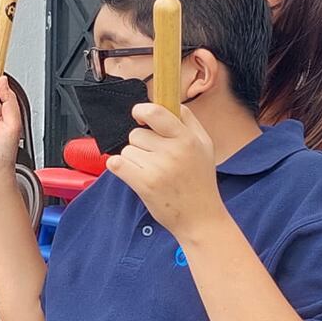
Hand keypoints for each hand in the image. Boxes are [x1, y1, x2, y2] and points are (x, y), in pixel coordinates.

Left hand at [106, 103, 222, 236]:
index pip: (157, 112)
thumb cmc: (200, 182)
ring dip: (134, 160)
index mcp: (188, 138)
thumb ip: (188, 121)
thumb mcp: (204, 145)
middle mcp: (174, 151)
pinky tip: (133, 174)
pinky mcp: (145, 183)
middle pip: (137, 132)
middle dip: (141, 144)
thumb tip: (169, 102)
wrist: (201, 218)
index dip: (142, 110)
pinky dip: (119, 168)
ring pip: (127, 149)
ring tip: (152, 172)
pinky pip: (117, 163)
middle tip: (158, 160)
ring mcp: (159, 168)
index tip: (138, 114)